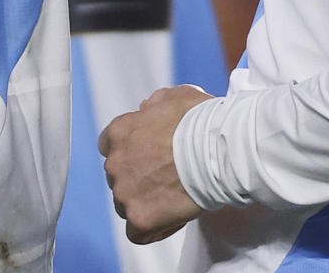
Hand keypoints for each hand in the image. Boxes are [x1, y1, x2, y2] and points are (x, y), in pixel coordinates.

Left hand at [99, 85, 215, 244]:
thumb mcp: (178, 97)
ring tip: (174, 196)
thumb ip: (156, 103)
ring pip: (126, 204)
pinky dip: (152, 229)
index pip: (109, 144)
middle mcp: (115, 163)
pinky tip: (171, 219)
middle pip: (119, 176)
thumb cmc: (203, 122)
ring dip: (145, 202)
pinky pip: (137, 232)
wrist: (219, 150)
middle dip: (139, 176)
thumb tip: (147, 108)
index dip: (131, 149)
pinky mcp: (139, 219)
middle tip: (168, 175)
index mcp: (120, 132)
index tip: (149, 153)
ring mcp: (125, 194)